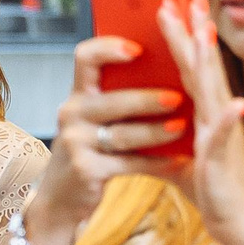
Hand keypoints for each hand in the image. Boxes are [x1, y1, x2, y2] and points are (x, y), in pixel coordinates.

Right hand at [20, 37, 190, 244]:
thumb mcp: (94, 119)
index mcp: (78, 94)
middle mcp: (72, 113)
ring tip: (182, 128)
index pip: (84, 57)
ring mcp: (76, 143)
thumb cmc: (90, 149)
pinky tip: (177, 160)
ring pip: (122, 135)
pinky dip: (155, 163)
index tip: (138, 48)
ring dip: (155, 132)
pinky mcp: (86, 171)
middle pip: (112, 100)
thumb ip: (116, 96)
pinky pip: (127, 164)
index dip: (109, 48)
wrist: (61, 196)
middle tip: (178, 98)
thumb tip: (168, 70)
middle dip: (146, 99)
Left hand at [159, 0, 243, 244]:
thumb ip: (165, 146)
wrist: (241, 225)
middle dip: (193, 31)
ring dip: (210, 60)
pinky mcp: (225, 160)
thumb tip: (142, 139)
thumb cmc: (217, 192)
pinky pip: (227, 137)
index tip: (172, 7)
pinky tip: (234, 102)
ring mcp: (222, 136)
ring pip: (213, 90)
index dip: (182, 37)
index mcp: (205, 115)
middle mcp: (215, 118)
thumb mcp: (183, 162)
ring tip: (205, 29)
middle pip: (202, 67)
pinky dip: (230, 120)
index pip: (191, 68)